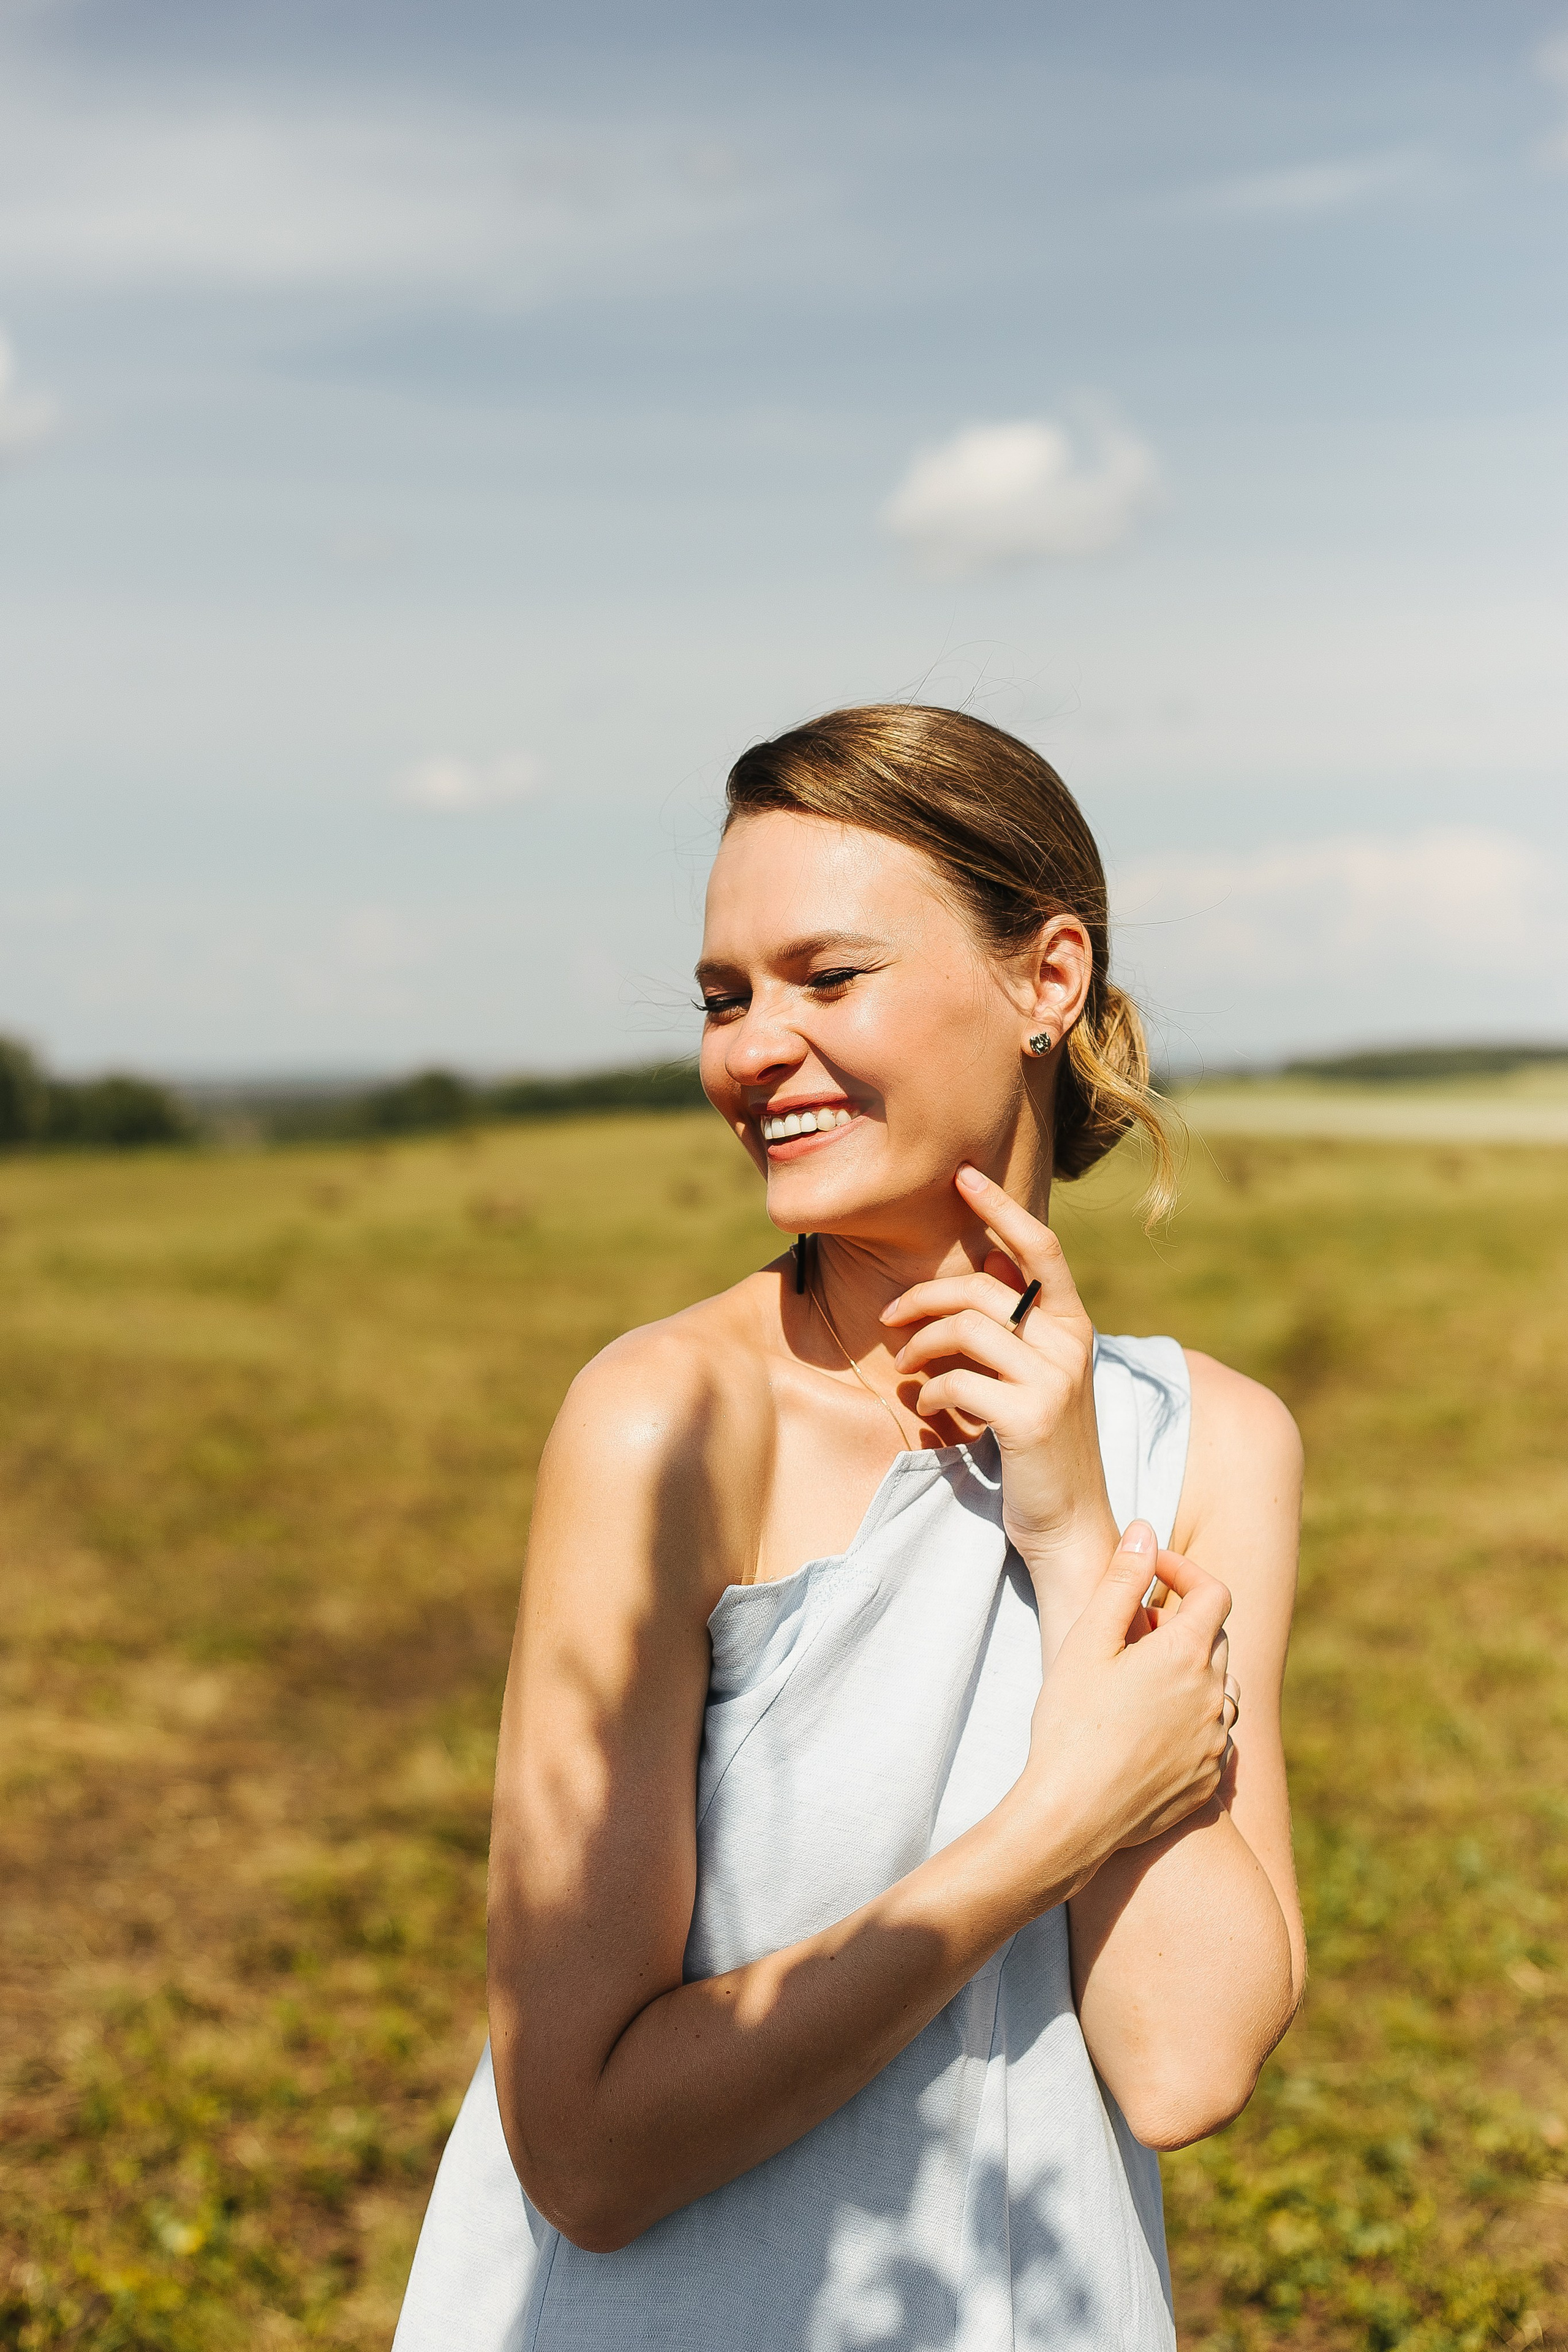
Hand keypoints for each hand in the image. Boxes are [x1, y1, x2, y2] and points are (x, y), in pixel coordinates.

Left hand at [880, 1164, 1113, 1580]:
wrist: (1069, 1523)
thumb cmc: (1040, 1444)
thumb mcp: (1036, 1374)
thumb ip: (1017, 1322)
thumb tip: (986, 1262)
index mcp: (1075, 1325)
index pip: (1042, 1248)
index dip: (1002, 1208)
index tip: (962, 1176)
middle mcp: (1072, 1344)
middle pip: (982, 1288)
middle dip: (923, 1296)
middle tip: (888, 1317)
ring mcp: (1054, 1380)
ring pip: (965, 1328)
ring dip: (920, 1344)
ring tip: (905, 1366)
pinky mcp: (1030, 1417)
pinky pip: (957, 1379)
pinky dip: (931, 1390)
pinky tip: (928, 1406)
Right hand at [1012, 1525, 1237, 1879]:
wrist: (1070, 1819)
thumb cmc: (1072, 1725)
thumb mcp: (1088, 1641)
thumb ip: (1122, 1580)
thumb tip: (1145, 1530)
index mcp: (1188, 1654)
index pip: (1215, 1592)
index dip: (1184, 1571)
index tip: (1150, 1573)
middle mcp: (1216, 1697)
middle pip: (1214, 1640)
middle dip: (1178, 1625)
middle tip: (1127, 1634)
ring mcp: (1216, 1743)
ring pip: (1219, 1690)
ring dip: (1190, 1675)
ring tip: (1138, 1684)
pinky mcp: (1208, 1782)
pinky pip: (1213, 1737)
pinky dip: (1189, 1722)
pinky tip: (1145, 1732)